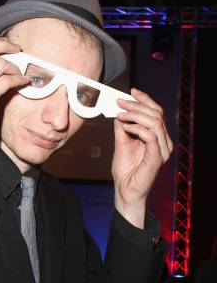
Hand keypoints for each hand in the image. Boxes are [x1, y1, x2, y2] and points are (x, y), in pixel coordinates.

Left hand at [112, 87, 173, 227]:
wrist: (125, 190)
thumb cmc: (125, 171)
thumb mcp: (121, 143)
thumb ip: (122, 127)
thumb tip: (119, 111)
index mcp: (158, 137)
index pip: (156, 112)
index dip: (145, 100)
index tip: (131, 91)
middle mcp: (163, 142)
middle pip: (156, 114)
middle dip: (137, 105)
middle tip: (120, 103)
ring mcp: (162, 150)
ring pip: (155, 122)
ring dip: (136, 115)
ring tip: (120, 115)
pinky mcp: (157, 158)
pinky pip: (151, 136)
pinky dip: (137, 128)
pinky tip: (126, 127)